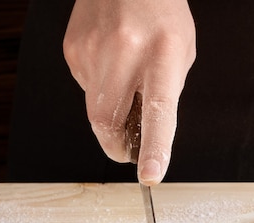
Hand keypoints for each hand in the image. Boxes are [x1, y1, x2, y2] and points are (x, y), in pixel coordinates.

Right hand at [63, 0, 195, 184]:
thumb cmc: (161, 13)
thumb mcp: (181, 53)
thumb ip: (166, 93)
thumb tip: (147, 131)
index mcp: (163, 54)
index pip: (159, 111)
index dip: (154, 147)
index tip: (150, 174)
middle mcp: (125, 51)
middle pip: (107, 121)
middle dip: (115, 146)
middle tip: (127, 148)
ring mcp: (92, 50)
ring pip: (93, 109)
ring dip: (110, 113)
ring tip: (125, 82)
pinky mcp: (72, 50)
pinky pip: (85, 88)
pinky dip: (100, 90)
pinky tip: (111, 65)